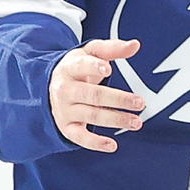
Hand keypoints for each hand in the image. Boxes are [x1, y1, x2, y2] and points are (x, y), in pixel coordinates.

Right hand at [49, 38, 146, 152]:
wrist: (48, 87)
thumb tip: (135, 45)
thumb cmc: (77, 68)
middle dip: (117, 99)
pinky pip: (79, 138)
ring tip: (136, 122)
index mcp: (70, 68)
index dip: (94, 67)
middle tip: (140, 102)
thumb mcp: (90, 53)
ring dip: (115, 119)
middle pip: (92, 95)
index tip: (108, 69)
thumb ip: (111, 48)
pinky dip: (95, 143)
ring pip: (91, 116)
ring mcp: (65, 110)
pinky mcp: (66, 127)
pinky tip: (112, 145)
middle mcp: (65, 89)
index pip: (81, 66)